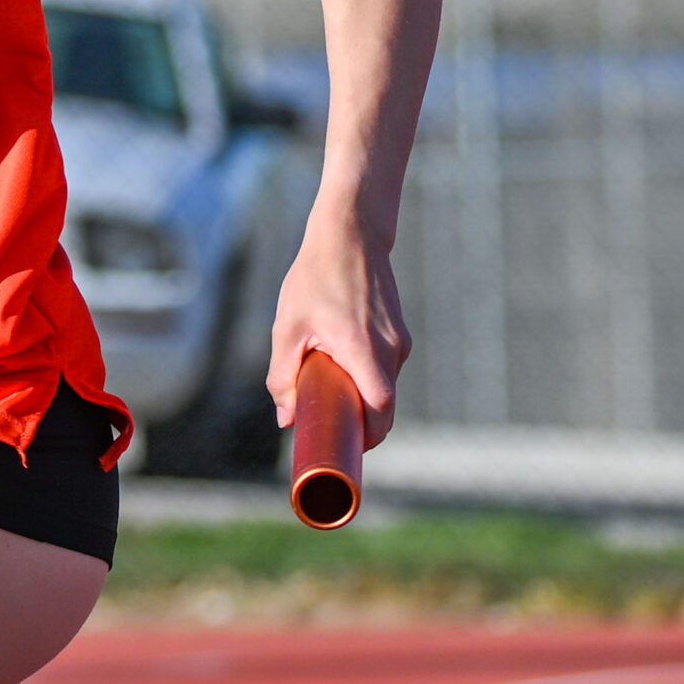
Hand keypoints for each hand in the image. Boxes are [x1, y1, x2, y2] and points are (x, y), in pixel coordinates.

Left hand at [265, 212, 411, 448]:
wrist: (351, 235)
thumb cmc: (315, 278)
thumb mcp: (288, 326)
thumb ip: (283, 374)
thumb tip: (285, 418)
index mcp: (363, 350)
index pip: (380, 410)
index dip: (368, 437)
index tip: (346, 449)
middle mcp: (390, 350)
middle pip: (386, 407)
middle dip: (363, 427)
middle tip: (332, 431)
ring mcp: (400, 341)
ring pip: (387, 388)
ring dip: (363, 400)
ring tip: (330, 393)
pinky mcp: (400, 333)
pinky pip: (387, 369)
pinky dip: (368, 379)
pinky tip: (341, 368)